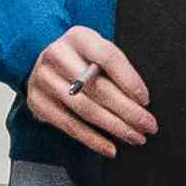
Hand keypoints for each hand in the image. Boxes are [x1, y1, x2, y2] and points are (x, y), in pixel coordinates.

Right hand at [23, 24, 158, 155]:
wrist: (44, 63)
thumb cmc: (80, 59)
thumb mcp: (97, 52)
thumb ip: (115, 70)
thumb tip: (140, 102)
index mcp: (78, 37)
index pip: (108, 57)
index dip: (129, 80)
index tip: (145, 100)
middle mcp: (57, 55)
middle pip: (98, 87)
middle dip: (128, 110)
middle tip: (148, 125)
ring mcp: (44, 79)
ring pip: (85, 108)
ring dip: (114, 127)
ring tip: (135, 137)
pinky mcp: (37, 102)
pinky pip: (69, 125)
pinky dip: (92, 139)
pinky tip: (110, 148)